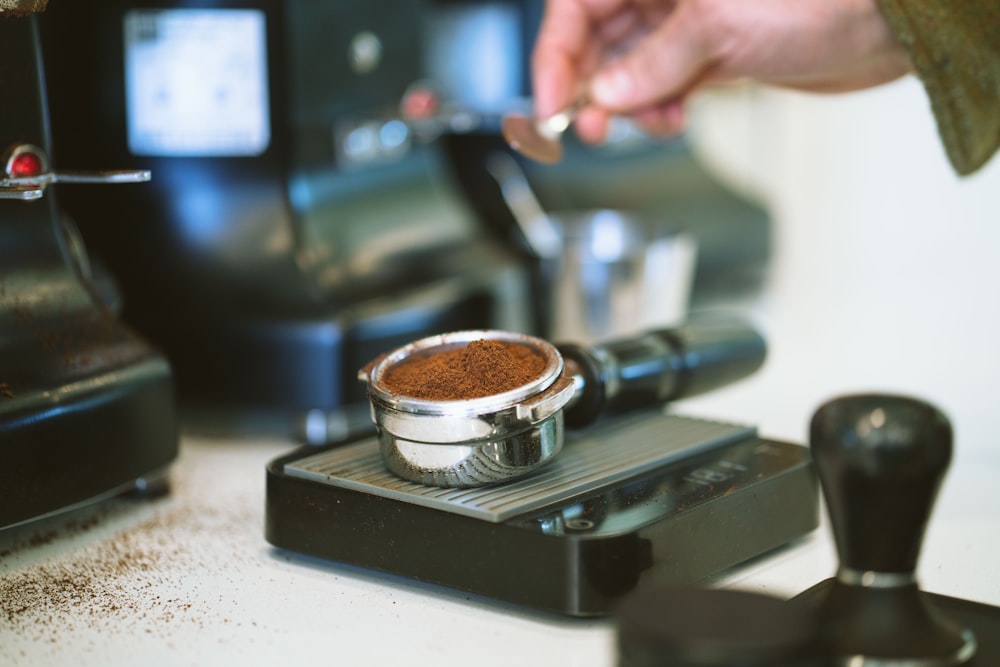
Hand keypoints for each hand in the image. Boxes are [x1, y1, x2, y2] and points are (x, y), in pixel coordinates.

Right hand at [531, 0, 912, 142]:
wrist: (884, 25)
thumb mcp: (717, 26)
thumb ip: (650, 63)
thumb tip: (603, 96)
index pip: (576, 8)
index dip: (555, 58)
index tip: (551, 105)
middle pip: (596, 41)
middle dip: (589, 88)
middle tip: (590, 128)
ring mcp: (686, 25)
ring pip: (627, 71)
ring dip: (627, 106)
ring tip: (649, 122)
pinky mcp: (709, 56)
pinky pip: (660, 88)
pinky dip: (657, 110)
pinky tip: (672, 119)